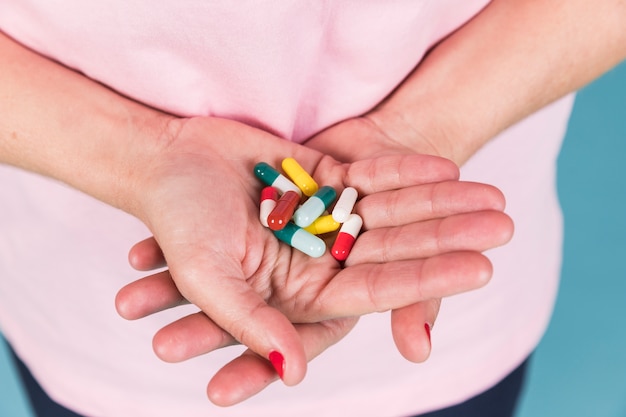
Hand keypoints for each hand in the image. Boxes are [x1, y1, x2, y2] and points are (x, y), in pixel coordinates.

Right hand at [117, 118, 511, 403]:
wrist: (165, 161)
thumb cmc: (176, 221)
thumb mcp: (207, 275)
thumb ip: (249, 322)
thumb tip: (293, 375)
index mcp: (300, 290)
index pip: (374, 289)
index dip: (426, 280)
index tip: (478, 269)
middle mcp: (320, 256)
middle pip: (395, 248)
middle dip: (448, 235)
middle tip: (504, 224)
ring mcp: (325, 215)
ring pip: (391, 211)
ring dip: (439, 200)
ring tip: (492, 194)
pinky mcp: (322, 178)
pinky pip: (370, 175)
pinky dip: (405, 169)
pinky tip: (446, 165)